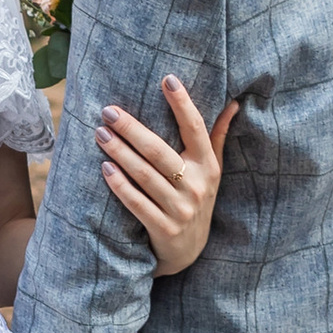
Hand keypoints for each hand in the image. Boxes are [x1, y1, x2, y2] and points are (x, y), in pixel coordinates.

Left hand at [99, 76, 237, 275]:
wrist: (188, 253)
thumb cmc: (196, 201)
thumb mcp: (212, 172)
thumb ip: (217, 138)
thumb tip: (233, 103)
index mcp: (209, 167)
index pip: (196, 129)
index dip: (183, 104)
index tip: (167, 79)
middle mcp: (198, 186)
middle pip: (160, 151)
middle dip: (132, 129)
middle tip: (108, 111)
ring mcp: (181, 209)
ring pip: (146, 175)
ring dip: (120, 153)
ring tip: (100, 134)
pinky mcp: (164, 229)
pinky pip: (137, 204)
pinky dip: (120, 186)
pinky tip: (104, 168)